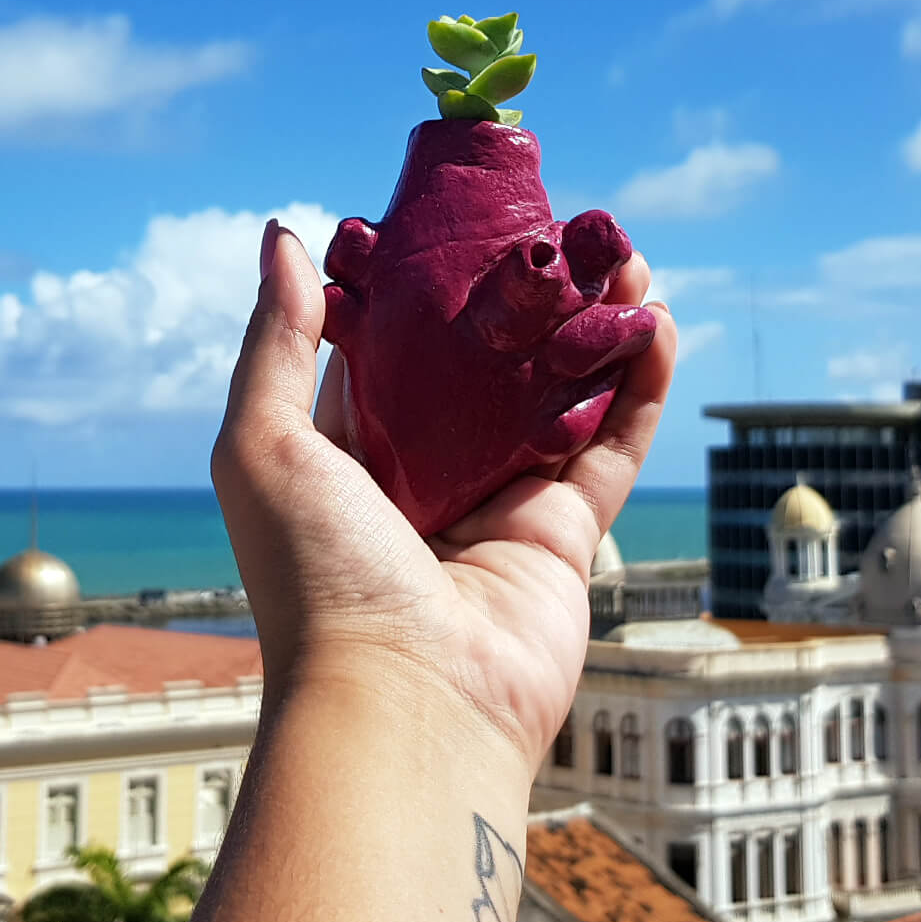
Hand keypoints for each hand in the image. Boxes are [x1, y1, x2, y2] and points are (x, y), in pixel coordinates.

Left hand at [211, 218, 676, 764]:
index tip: (459, 217)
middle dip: (524, 296)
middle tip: (558, 226)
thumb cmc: (317, 580)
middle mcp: (429, 474)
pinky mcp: (570, 536)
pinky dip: (641, 384)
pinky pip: (613, 445)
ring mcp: (504, 503)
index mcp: (351, 452)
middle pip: (488, 363)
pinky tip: (657, 320)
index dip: (427, 283)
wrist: (406, 704)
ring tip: (618, 254)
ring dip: (593, 322)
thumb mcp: (263, 446)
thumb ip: (276, 340)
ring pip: (561, 392)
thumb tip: (283, 236)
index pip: (394, 348)